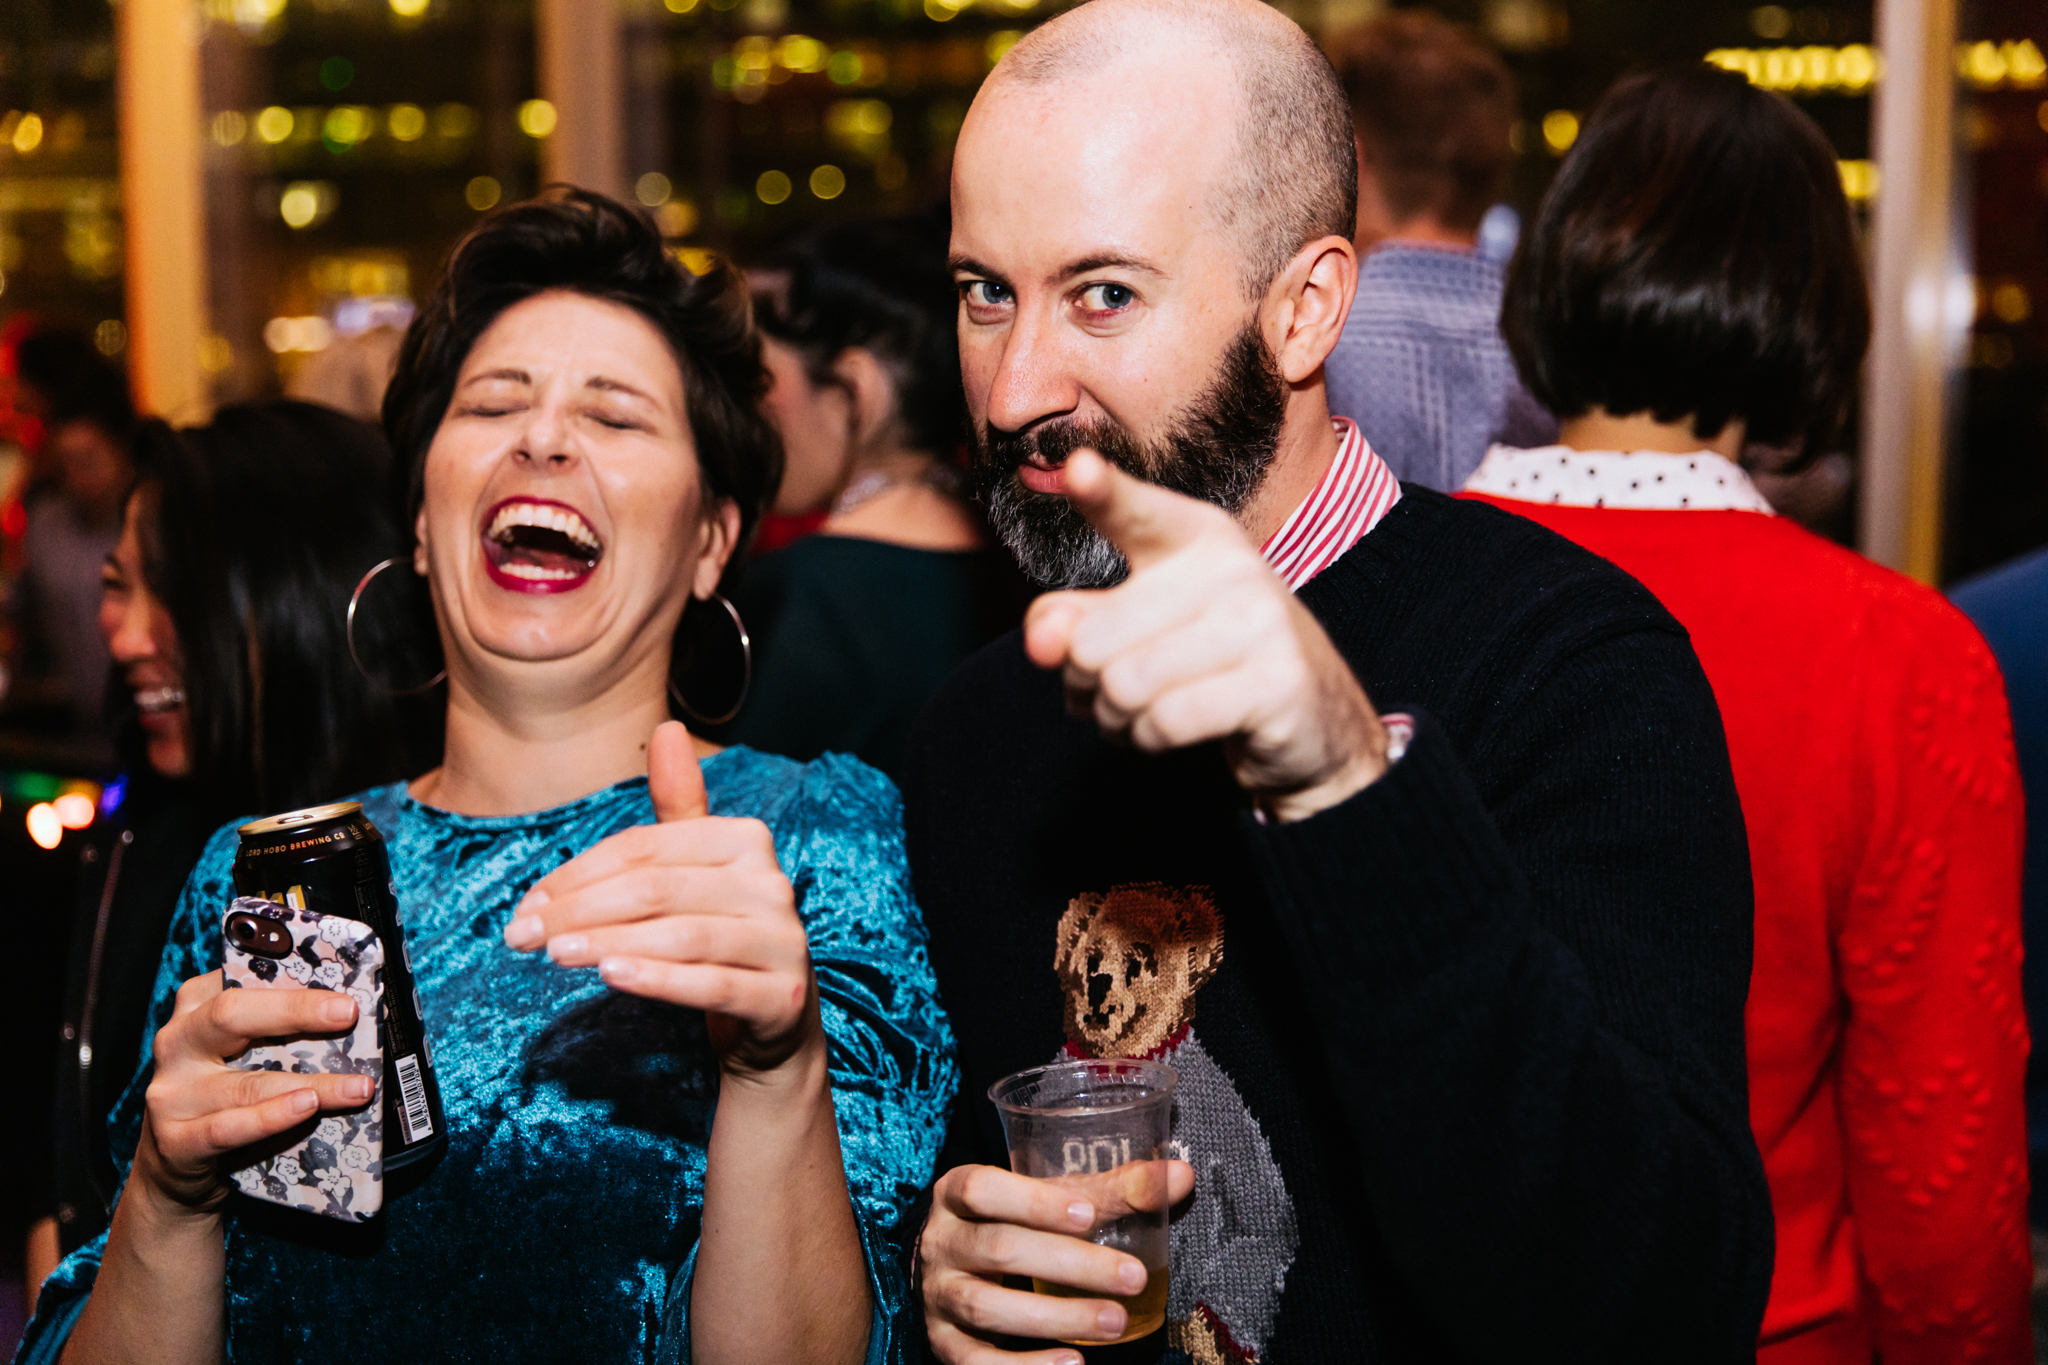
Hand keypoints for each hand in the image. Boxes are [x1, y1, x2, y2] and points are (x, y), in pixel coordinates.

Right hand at [137, 972, 373, 1215]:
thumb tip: (344, 1013)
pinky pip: (228, 1128)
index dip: (288, 977)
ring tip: (356, 1086)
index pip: (241, 979)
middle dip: (295, 1011)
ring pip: (247, 1083)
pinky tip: (307, 1108)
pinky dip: (272, 1117)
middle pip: (231, 1015)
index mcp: (196, 1005)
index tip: (335, 979)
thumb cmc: (223, 1088)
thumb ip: (277, 1027)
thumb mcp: (241, 1046)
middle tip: (348, 1013)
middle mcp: (177, 1042)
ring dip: (312, 1084)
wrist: (177, 1158)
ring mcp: (172, 1093)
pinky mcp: (175, 1140)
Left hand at [505, 721, 817, 1076]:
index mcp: (745, 842)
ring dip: (609, 942)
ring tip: (555, 955)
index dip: (581, 873)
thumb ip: (679, 806)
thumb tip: (668, 729)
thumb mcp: (698, 869)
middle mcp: (770, 884)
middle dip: (580, 911)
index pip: (648, 849)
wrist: (776, 1017)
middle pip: (658, 889)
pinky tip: (613, 976)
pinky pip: (713, 984)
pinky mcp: (780, 996)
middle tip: (523, 935)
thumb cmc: (721, 934)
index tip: (530, 903)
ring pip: (682, 936)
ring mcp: (780, 941)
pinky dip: (659, 979)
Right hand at [921, 1160, 1195, 1363]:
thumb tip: (1181, 1176)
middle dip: (1071, 1265)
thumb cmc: (1009, 1221)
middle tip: (1133, 1278)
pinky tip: (1071, 1362)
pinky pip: (976, 1361)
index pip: (984, 1189)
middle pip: (999, 1249)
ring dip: (1056, 1316)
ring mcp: (937, 1295)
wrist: (947, 1266)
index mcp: (956, 1191)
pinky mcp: (943, 1342)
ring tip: (1115, 1323)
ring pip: (987, 1307)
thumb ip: (1111, 1190)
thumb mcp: (1047, 1198)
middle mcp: (940, 1241)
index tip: (1089, 1215)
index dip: (1033, 1201)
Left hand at [1024, 449, 1387, 821]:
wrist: (1313, 721)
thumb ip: (1074, 620)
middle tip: (1117, 690)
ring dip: (1117, 718)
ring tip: (1146, 711)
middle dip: (1087, 684)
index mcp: (1193, 534)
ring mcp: (1261, 623)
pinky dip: (1151, 739)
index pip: (1133, 511)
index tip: (1076, 467)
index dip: (1101, 491)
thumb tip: (1042, 640)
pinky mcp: (1277, 684)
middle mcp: (1230, 567)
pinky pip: (1166, 721)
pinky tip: (1174, 732)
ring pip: (1123, 686)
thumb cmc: (1205, 662)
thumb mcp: (1135, 626)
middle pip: (1091, 641)